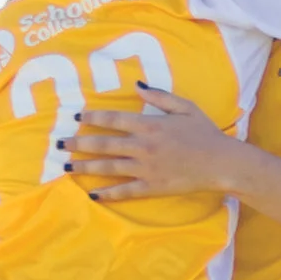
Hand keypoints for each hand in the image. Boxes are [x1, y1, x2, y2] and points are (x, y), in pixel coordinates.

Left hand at [65, 86, 239, 201]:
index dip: (92, 117)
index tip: (77, 117)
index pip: (113, 120)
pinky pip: (124, 191)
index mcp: (149, 125)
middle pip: (103, 144)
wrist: (220, 163)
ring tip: (67, 166)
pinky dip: (107, 193)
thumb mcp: (185, 107)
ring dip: (85, 167)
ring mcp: (145, 168)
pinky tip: (92, 193)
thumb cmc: (205, 133)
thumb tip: (136, 86)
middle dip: (78, 143)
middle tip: (60, 144)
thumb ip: (159, 96)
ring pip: (108, 167)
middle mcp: (142, 146)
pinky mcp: (151, 187)